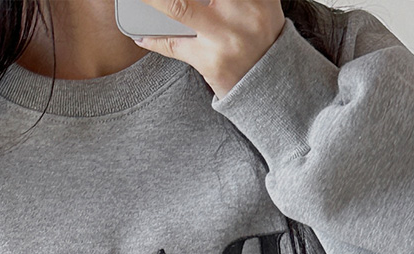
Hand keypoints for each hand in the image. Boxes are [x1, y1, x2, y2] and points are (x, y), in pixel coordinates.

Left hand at [130, 0, 285, 100]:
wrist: (273, 85)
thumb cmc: (260, 36)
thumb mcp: (260, 3)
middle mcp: (241, 10)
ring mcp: (224, 37)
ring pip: (179, 7)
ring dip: (154, 1)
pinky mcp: (210, 61)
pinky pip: (173, 46)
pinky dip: (152, 39)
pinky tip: (140, 35)